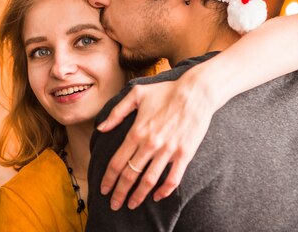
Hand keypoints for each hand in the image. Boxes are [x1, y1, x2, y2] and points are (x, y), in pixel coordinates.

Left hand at [97, 74, 218, 210]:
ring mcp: (168, 151)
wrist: (196, 92)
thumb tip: (101, 128)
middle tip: (113, 204)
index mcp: (136, 132)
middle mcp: (150, 144)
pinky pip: (173, 178)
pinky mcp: (184, 154)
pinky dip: (164, 191)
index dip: (108, 178)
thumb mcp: (136, 94)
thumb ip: (116, 112)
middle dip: (119, 192)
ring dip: (138, 196)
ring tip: (131, 205)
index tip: (103, 189)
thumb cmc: (165, 91)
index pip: (117, 162)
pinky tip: (156, 197)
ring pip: (149, 180)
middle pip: (130, 175)